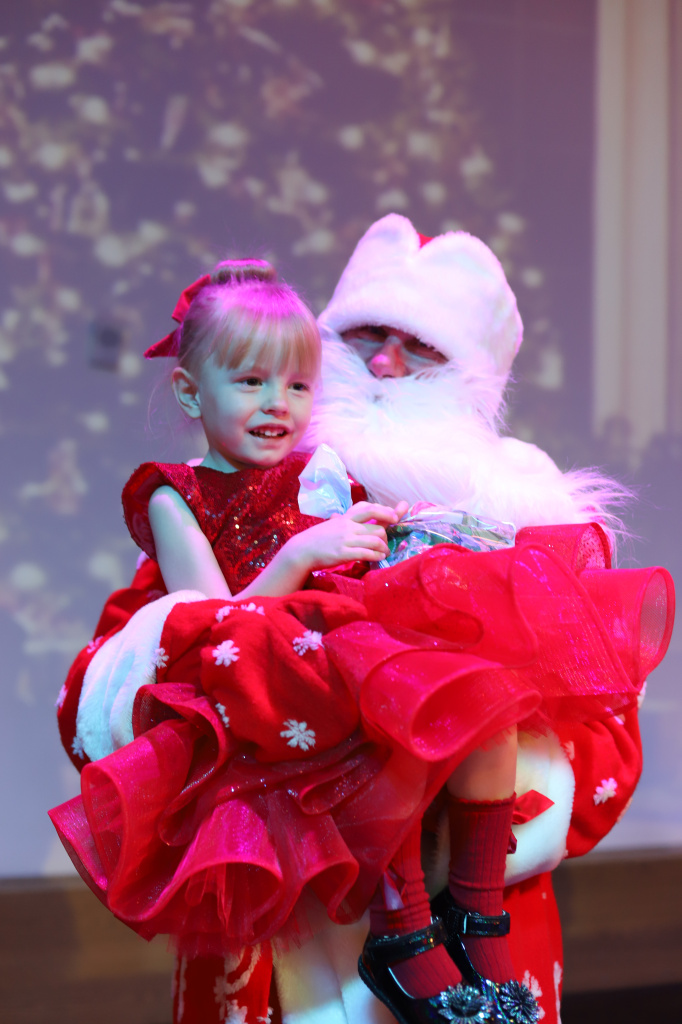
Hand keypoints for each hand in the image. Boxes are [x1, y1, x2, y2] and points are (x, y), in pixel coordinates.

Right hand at [286, 499, 407, 572]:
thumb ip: (341, 520)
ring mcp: (346, 540)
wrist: (302, 550)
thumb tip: (342, 515)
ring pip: (375, 541)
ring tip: (384, 553)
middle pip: (377, 528)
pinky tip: (378, 558)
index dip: (385, 511)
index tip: (395, 516)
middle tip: (385, 544)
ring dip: (384, 548)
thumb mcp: (331, 525)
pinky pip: (367, 553)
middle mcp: (348, 526)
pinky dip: (376, 556)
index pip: (369, 509)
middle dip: (385, 537)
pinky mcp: (343, 553)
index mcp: (346, 518)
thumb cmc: (317, 538)